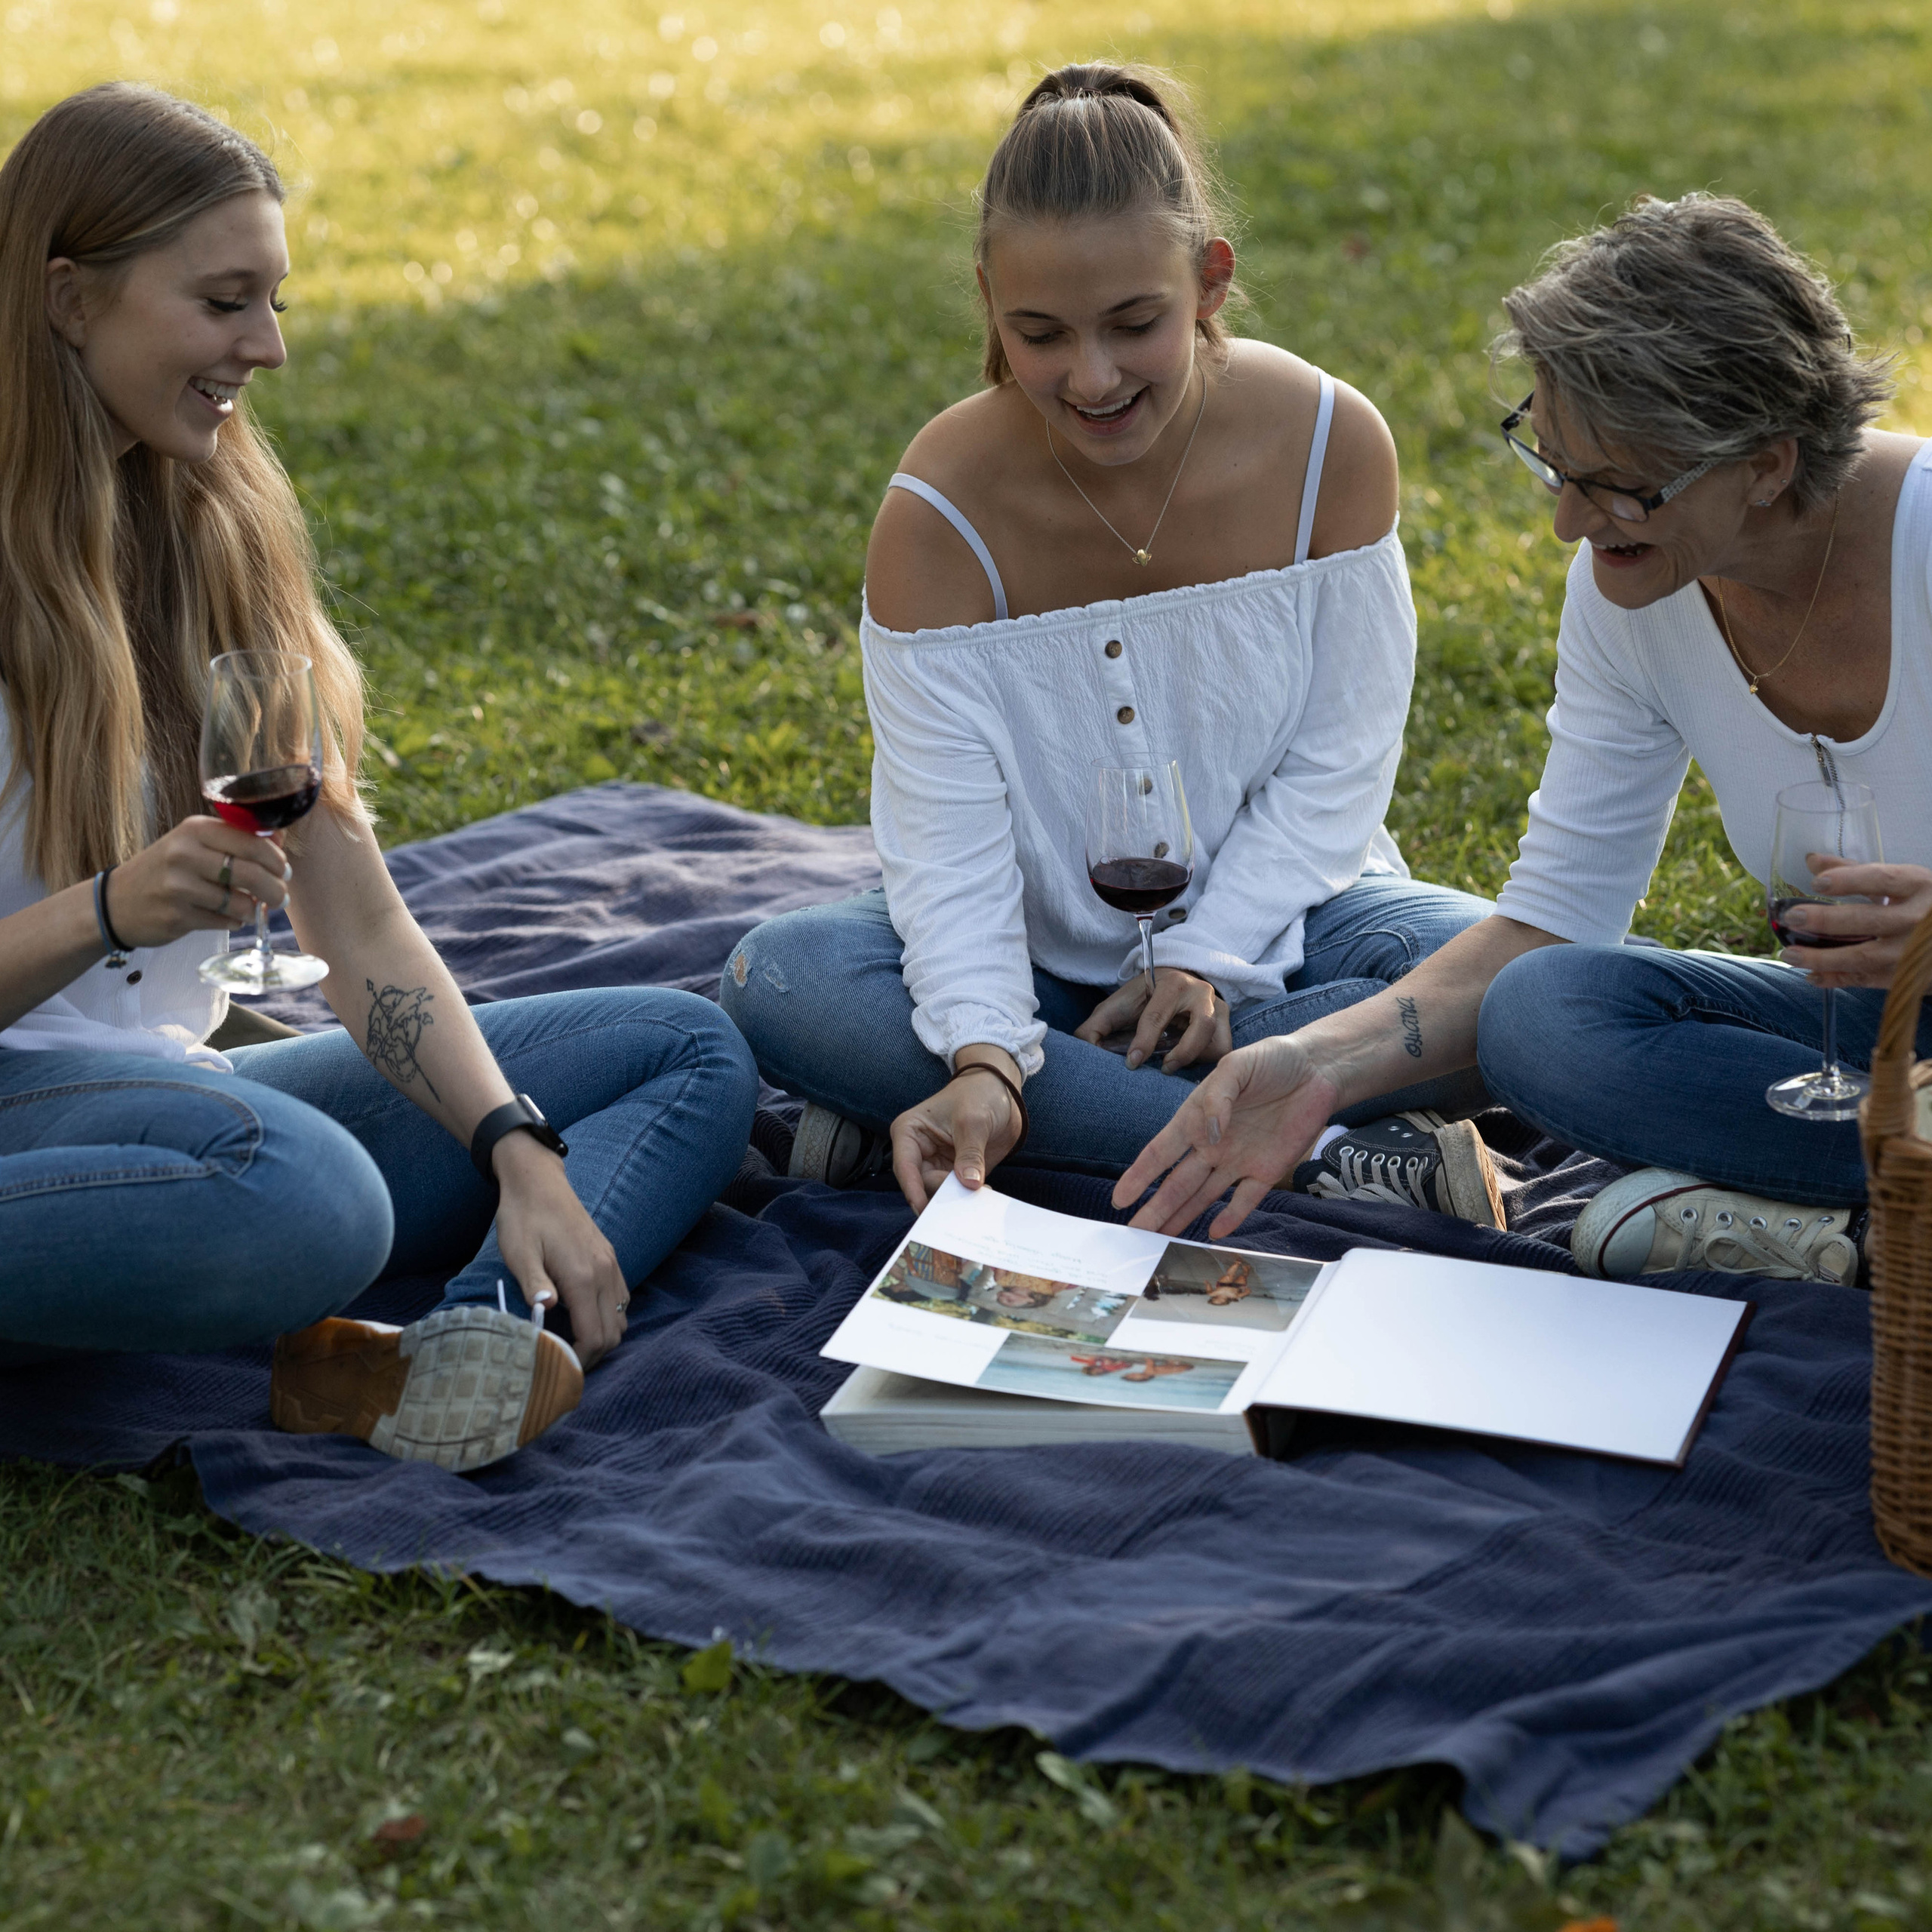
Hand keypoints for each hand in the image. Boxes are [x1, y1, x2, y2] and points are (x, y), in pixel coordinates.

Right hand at [106, 816, 288, 944]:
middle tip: (281, 896)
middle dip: (275, 889)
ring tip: (250, 908)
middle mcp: (185, 854)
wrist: (116, 902)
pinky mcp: (177, 916)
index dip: (276, 859)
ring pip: (240, 902)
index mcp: (194, 830)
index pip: (252, 841)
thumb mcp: (193, 843)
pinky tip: (227, 917)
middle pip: (251, 873)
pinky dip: (234, 921)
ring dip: (253, 909)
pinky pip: (225, 921)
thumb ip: (234, 840)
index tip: (284, 871)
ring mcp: (179, 887)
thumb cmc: (165, 869)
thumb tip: (280, 840)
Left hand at [491, 1132, 628, 1367]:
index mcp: (582, 1276)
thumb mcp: (518, 1253)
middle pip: (613, 1333)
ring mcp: (611, 1264)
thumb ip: (534, 1284)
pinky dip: (609, 1317)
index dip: (579, 1359)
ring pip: (622, 1318)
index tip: (558, 1367)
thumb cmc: (523, 1218)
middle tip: (563, 1362)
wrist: (539, 1182)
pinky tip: (584, 1316)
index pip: (594, 1335)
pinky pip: (622, 1298)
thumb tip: (545, 1313)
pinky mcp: (610, 1257)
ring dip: (602, 1337)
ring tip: (573, 1344)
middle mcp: (604, 1272)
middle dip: (592, 1355)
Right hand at [890, 1053, 1024, 1210]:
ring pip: (939, 1193)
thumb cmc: (979, 1094)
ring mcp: (938, 1165)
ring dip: (957, 1200)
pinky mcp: (957, 1174)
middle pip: (922, 1185)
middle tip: (964, 1204)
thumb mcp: (973, 1121)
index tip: (924, 1209)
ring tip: (977, 1200)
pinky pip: (958, 1194)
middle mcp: (919, 1153)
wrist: (1002, 1092)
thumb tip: (969, 1184)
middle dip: (942, 1196)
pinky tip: (983, 1200)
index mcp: (909, 1133)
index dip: (913, 1190)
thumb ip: (970, 1154)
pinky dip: (968, 1200)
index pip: (905, 1167)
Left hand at [1074, 967, 1230, 1072]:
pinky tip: (1191, 1065)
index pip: (1156, 1016)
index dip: (1143, 1043)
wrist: (1171, 982)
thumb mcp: (1115, 1007)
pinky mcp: (1228, 1022)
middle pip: (1201, 1028)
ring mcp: (1219, 1007)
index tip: (1132, 1063)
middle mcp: (1200, 992)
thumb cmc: (1140, 999)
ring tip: (1175, 1067)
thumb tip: (1084, 1051)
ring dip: (1197, 1059)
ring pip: (1217, 1041)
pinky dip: (1208, 1061)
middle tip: (1164, 1069)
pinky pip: (1224, 1050)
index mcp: (1169, 983)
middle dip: (1182, 1054)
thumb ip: (1094, 1027)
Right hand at [1109, 1033, 1338, 1239]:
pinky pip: (1245, 1199)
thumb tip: (1206, 1135)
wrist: (1317, 1069)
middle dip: (1155, 1208)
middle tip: (1134, 1235)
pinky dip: (1231, 1216)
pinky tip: (1214, 1233)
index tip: (1120, 1199)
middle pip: (1177, 1184)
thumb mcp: (1237, 1066)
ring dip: (1183, 1218)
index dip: (1139, 1176)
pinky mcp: (1267, 1170)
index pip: (1161, 1152)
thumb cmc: (1272, 1059)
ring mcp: (1238, 1160)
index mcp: (1196, 1118)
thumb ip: (1217, 1099)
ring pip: (1203, 1196)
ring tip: (1160, 1241)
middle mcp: (1212, 1144)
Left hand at [1780, 861, 1931, 989]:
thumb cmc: (1923, 903)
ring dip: (1822, 958)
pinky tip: (1811, 976)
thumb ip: (1856, 870)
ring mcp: (1912, 951)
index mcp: (1918, 886)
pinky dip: (1837, 979)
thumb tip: (1812, 861)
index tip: (1817, 883)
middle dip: (1827, 921)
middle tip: (1792, 918)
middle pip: (1869, 921)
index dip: (1848, 881)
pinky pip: (1867, 980)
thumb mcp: (1902, 881)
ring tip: (1789, 953)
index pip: (1882, 880)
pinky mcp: (1906, 976)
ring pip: (1864, 957)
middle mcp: (1918, 919)